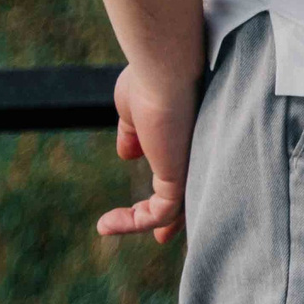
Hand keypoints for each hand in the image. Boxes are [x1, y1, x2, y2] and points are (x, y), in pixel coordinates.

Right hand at [98, 62, 197, 242]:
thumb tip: (128, 154)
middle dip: (176, 218)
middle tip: (162, 236)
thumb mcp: (134, 108)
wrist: (165, 66)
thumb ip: (134, 133)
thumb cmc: (151, 77)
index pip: (188, 168)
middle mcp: (198, 152)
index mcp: (189, 135)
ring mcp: (192, 164)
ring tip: (106, 226)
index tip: (155, 204)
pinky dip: (134, 222)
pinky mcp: (180, 175)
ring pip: (175, 208)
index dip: (172, 187)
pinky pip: (160, 212)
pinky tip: (105, 224)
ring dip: (140, 222)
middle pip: (192, 193)